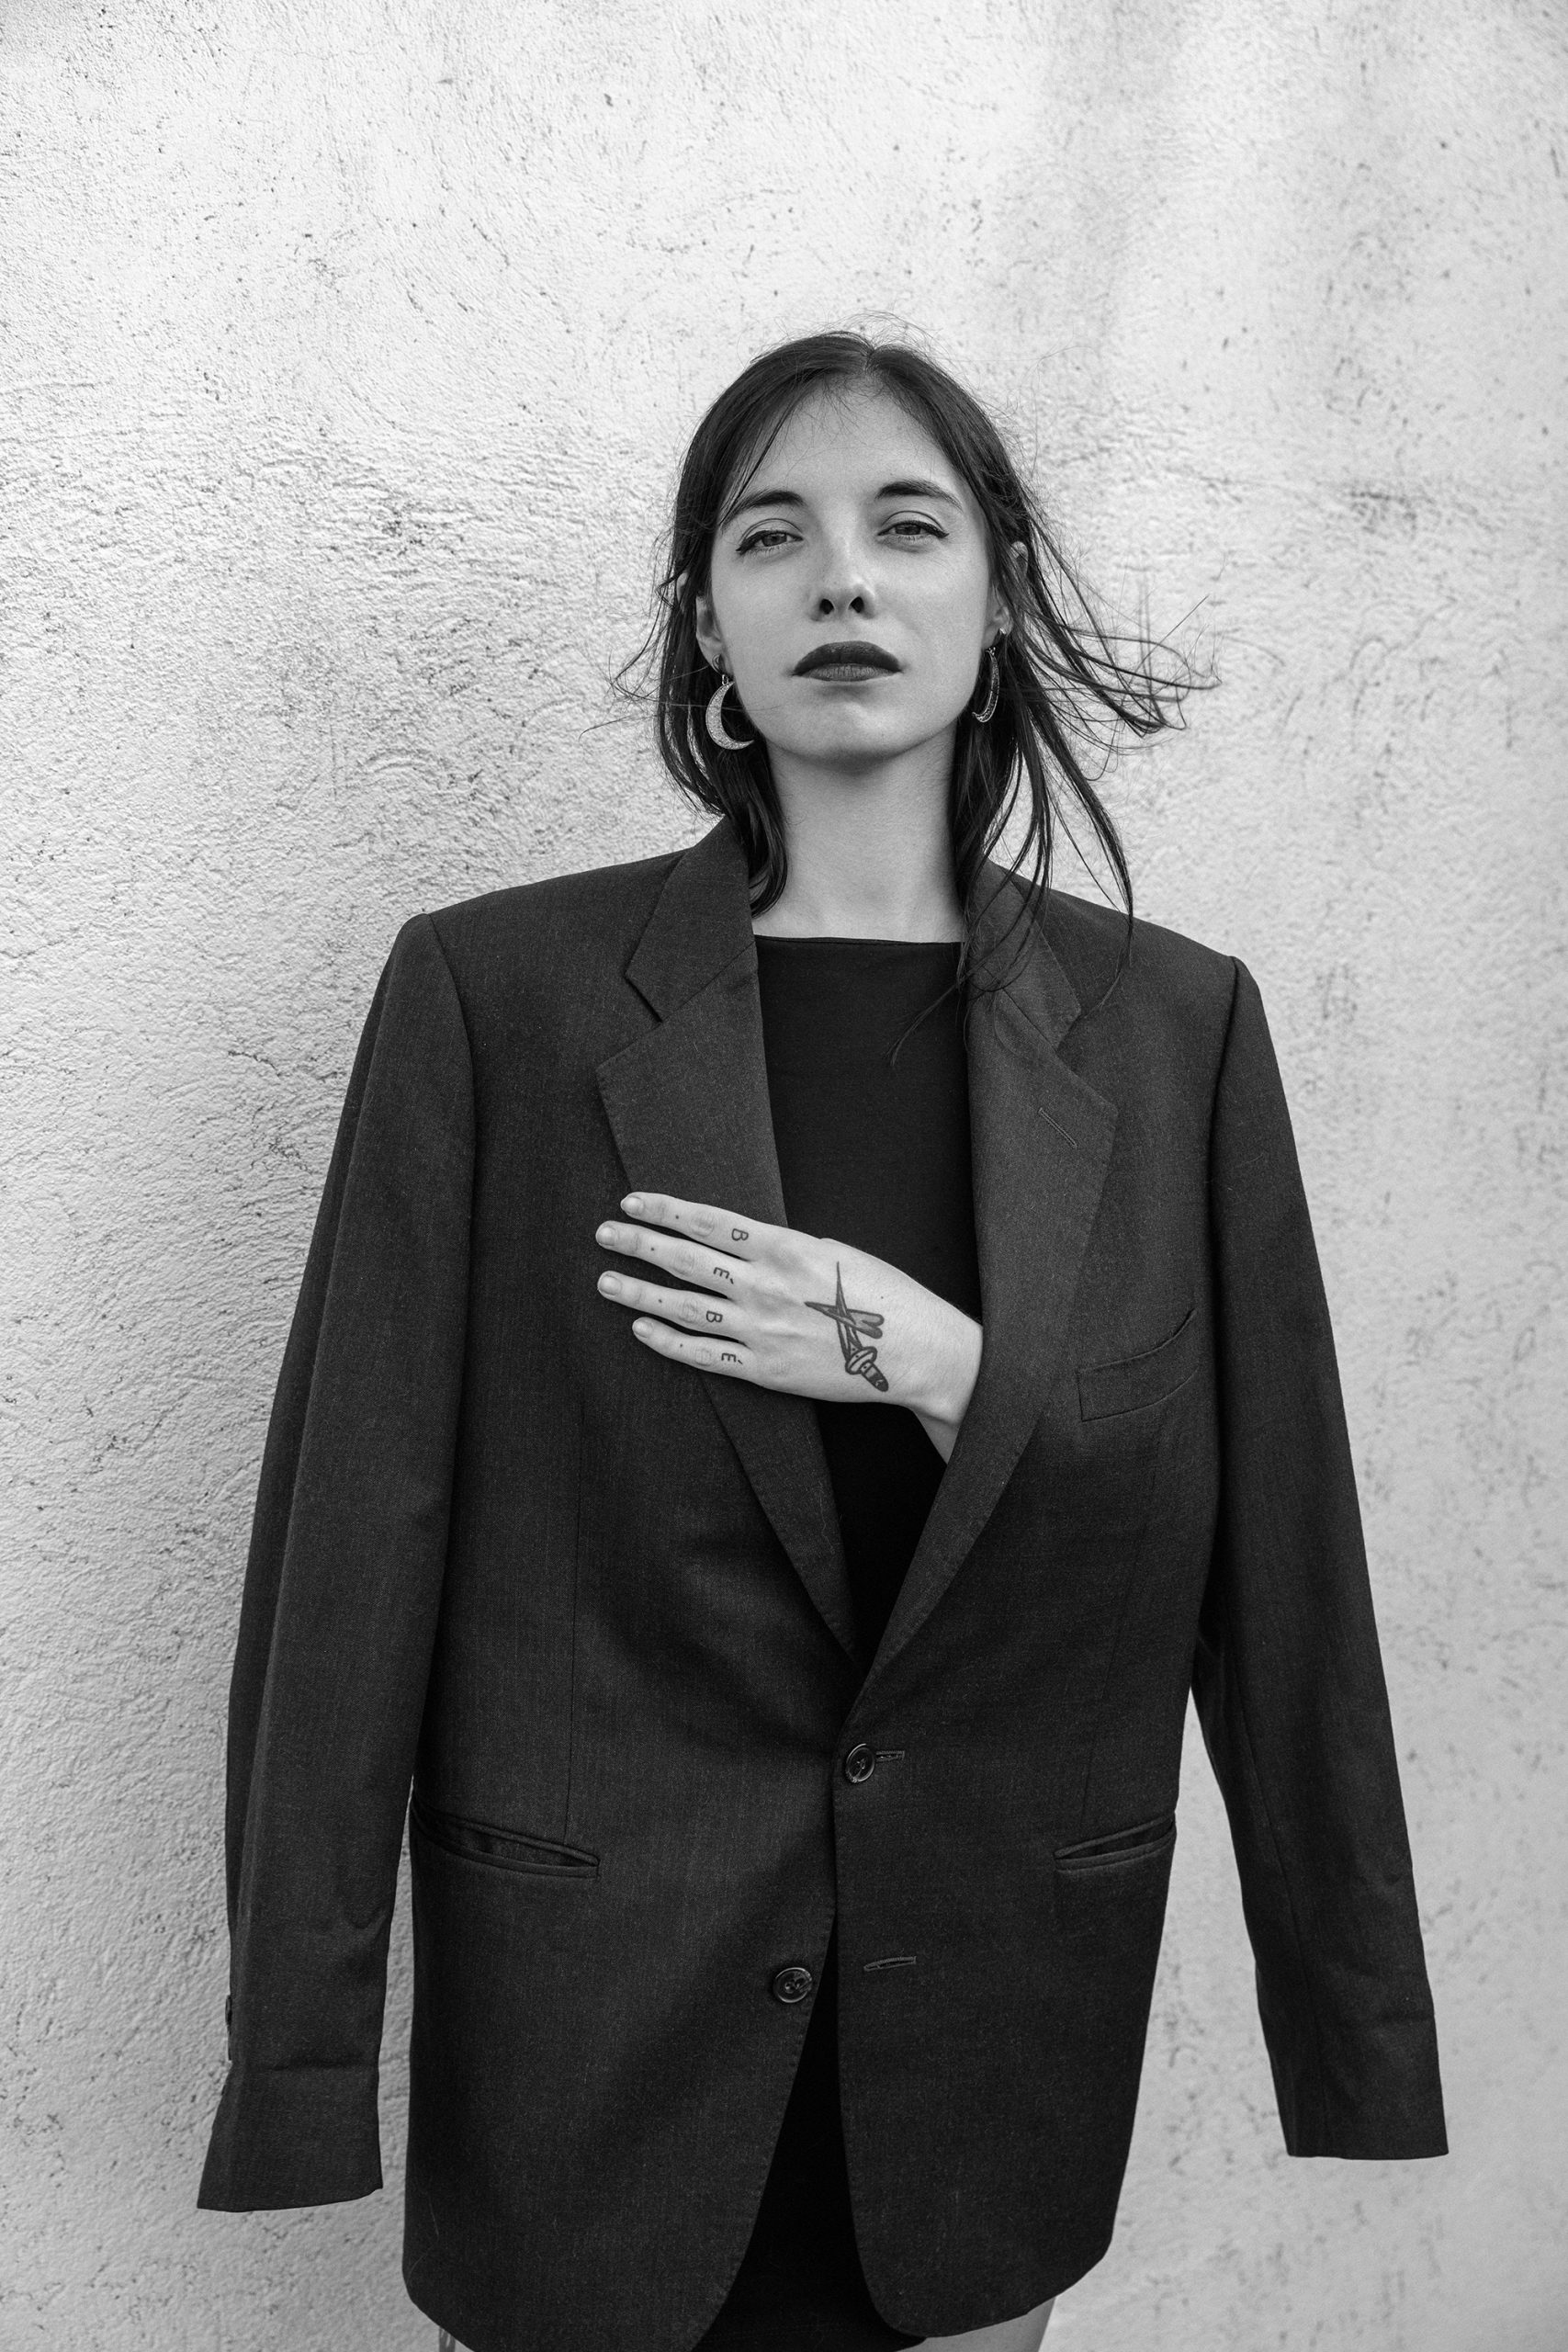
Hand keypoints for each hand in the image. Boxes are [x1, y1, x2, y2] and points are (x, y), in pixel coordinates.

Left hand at [593, 1191, 982, 1462]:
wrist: (911, 1350)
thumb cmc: (879, 1293)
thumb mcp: (832, 1249)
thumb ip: (781, 1247)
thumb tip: (738, 1242)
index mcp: (783, 1248)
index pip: (708, 1223)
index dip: (665, 1210)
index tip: (632, 1201)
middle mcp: (764, 1287)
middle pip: (685, 1260)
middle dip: (639, 1244)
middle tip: (604, 1234)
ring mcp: (761, 1330)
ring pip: (685, 1308)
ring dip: (640, 1292)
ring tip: (606, 1281)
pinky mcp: (764, 1369)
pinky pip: (704, 1355)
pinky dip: (668, 1342)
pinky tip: (641, 1329)